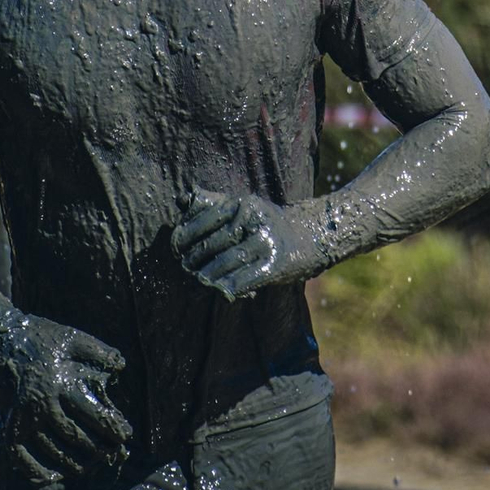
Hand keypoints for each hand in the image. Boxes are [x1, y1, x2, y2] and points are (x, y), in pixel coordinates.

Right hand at [0, 314, 132, 479]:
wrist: (0, 340)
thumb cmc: (42, 338)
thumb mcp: (73, 338)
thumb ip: (100, 353)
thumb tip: (121, 370)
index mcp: (61, 383)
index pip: (94, 414)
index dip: (112, 428)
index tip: (125, 435)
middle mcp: (42, 404)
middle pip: (75, 437)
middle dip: (97, 449)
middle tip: (111, 453)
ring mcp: (24, 417)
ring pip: (52, 450)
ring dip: (73, 462)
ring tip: (90, 465)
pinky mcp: (10, 423)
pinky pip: (21, 455)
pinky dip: (36, 469)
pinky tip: (52, 473)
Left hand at [172, 187, 328, 299]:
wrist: (313, 235)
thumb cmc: (269, 223)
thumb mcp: (245, 206)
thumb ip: (214, 203)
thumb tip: (181, 200)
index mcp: (243, 203)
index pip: (206, 219)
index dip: (186, 236)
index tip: (176, 249)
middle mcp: (255, 218)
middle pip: (215, 243)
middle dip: (196, 258)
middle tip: (186, 268)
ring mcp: (266, 241)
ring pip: (227, 262)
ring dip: (209, 275)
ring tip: (200, 280)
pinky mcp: (276, 263)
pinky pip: (245, 278)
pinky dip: (230, 286)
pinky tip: (221, 290)